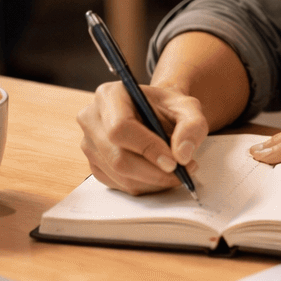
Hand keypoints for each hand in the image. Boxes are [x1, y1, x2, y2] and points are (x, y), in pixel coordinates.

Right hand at [78, 81, 206, 194]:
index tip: (174, 162)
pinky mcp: (94, 164)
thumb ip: (192, 125)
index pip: (120, 127)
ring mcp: (89, 143)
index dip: (147, 148)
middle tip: (182, 173)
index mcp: (109, 95)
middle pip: (117, 157)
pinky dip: (144, 186)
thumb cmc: (168, 109)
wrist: (156, 115)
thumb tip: (182, 154)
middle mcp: (91, 118)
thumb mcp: (188, 108)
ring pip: (119, 175)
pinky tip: (159, 175)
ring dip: (152, 181)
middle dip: (154, 172)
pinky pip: (118, 185)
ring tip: (177, 173)